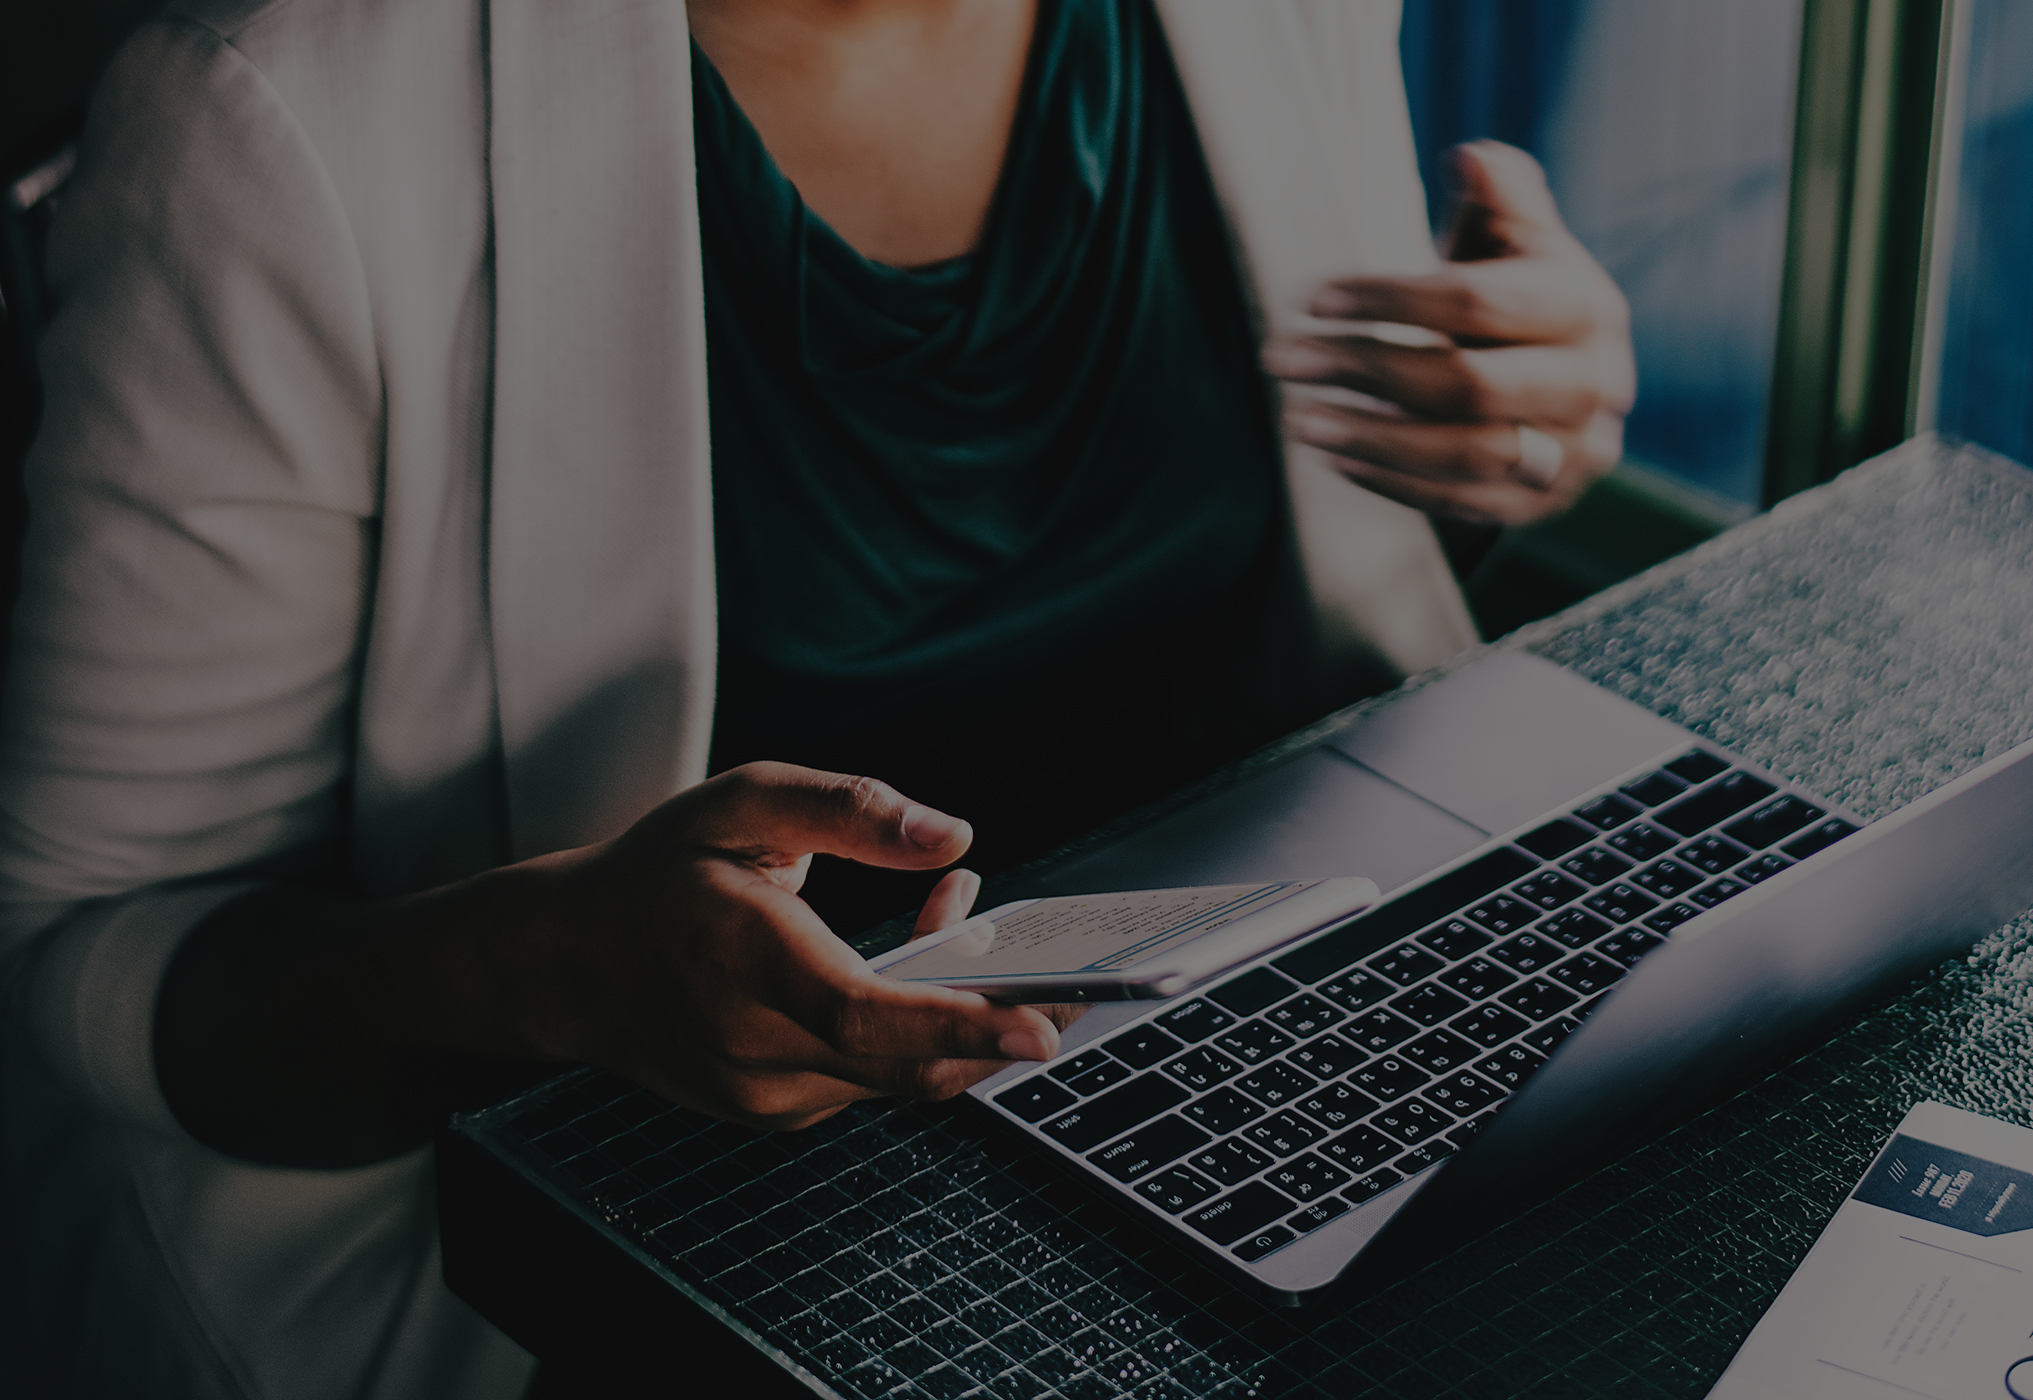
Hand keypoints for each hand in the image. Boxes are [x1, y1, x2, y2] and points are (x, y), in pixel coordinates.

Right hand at [518, 762, 1071, 1130]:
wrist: (565, 966)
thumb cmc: (657, 874)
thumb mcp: (742, 802)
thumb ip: (849, 811)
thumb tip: (952, 836)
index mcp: (742, 962)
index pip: (865, 1015)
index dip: (958, 1025)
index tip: (1039, 1029)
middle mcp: (753, 1047)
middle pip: (906, 1063)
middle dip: (1002, 1028)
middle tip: (1079, 986)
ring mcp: (764, 1094)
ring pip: (900, 1075)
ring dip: (958, 1016)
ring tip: (974, 922)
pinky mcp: (778, 1111)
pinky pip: (873, 1079)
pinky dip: (915, 1032)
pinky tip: (920, 963)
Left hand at [1263, 140, 1634, 525]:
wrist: (1562, 384)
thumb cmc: (1518, 297)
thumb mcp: (1515, 240)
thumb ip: (1500, 197)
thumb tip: (1471, 158)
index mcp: (1587, 306)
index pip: (1476, 302)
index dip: (1388, 298)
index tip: (1312, 298)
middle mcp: (1593, 384)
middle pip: (1466, 384)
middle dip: (1363, 369)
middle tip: (1282, 357)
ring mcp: (1573, 454)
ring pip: (1463, 455)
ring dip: (1368, 436)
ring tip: (1295, 417)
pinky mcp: (1543, 506)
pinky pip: (1459, 503)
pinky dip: (1389, 481)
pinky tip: (1331, 455)